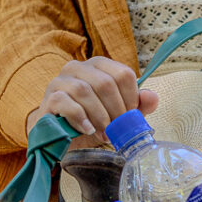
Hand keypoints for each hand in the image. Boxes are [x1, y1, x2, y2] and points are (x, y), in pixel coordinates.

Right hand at [32, 56, 157, 140]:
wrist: (59, 135)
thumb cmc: (90, 121)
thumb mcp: (117, 115)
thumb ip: (137, 106)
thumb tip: (152, 98)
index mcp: (99, 66)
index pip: (123, 73)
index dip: (130, 98)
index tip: (129, 117)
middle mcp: (78, 67)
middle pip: (105, 83)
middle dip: (115, 110)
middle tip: (116, 130)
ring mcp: (60, 80)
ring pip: (84, 91)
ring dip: (98, 116)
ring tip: (103, 133)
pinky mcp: (49, 97)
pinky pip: (65, 102)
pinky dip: (80, 118)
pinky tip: (87, 129)